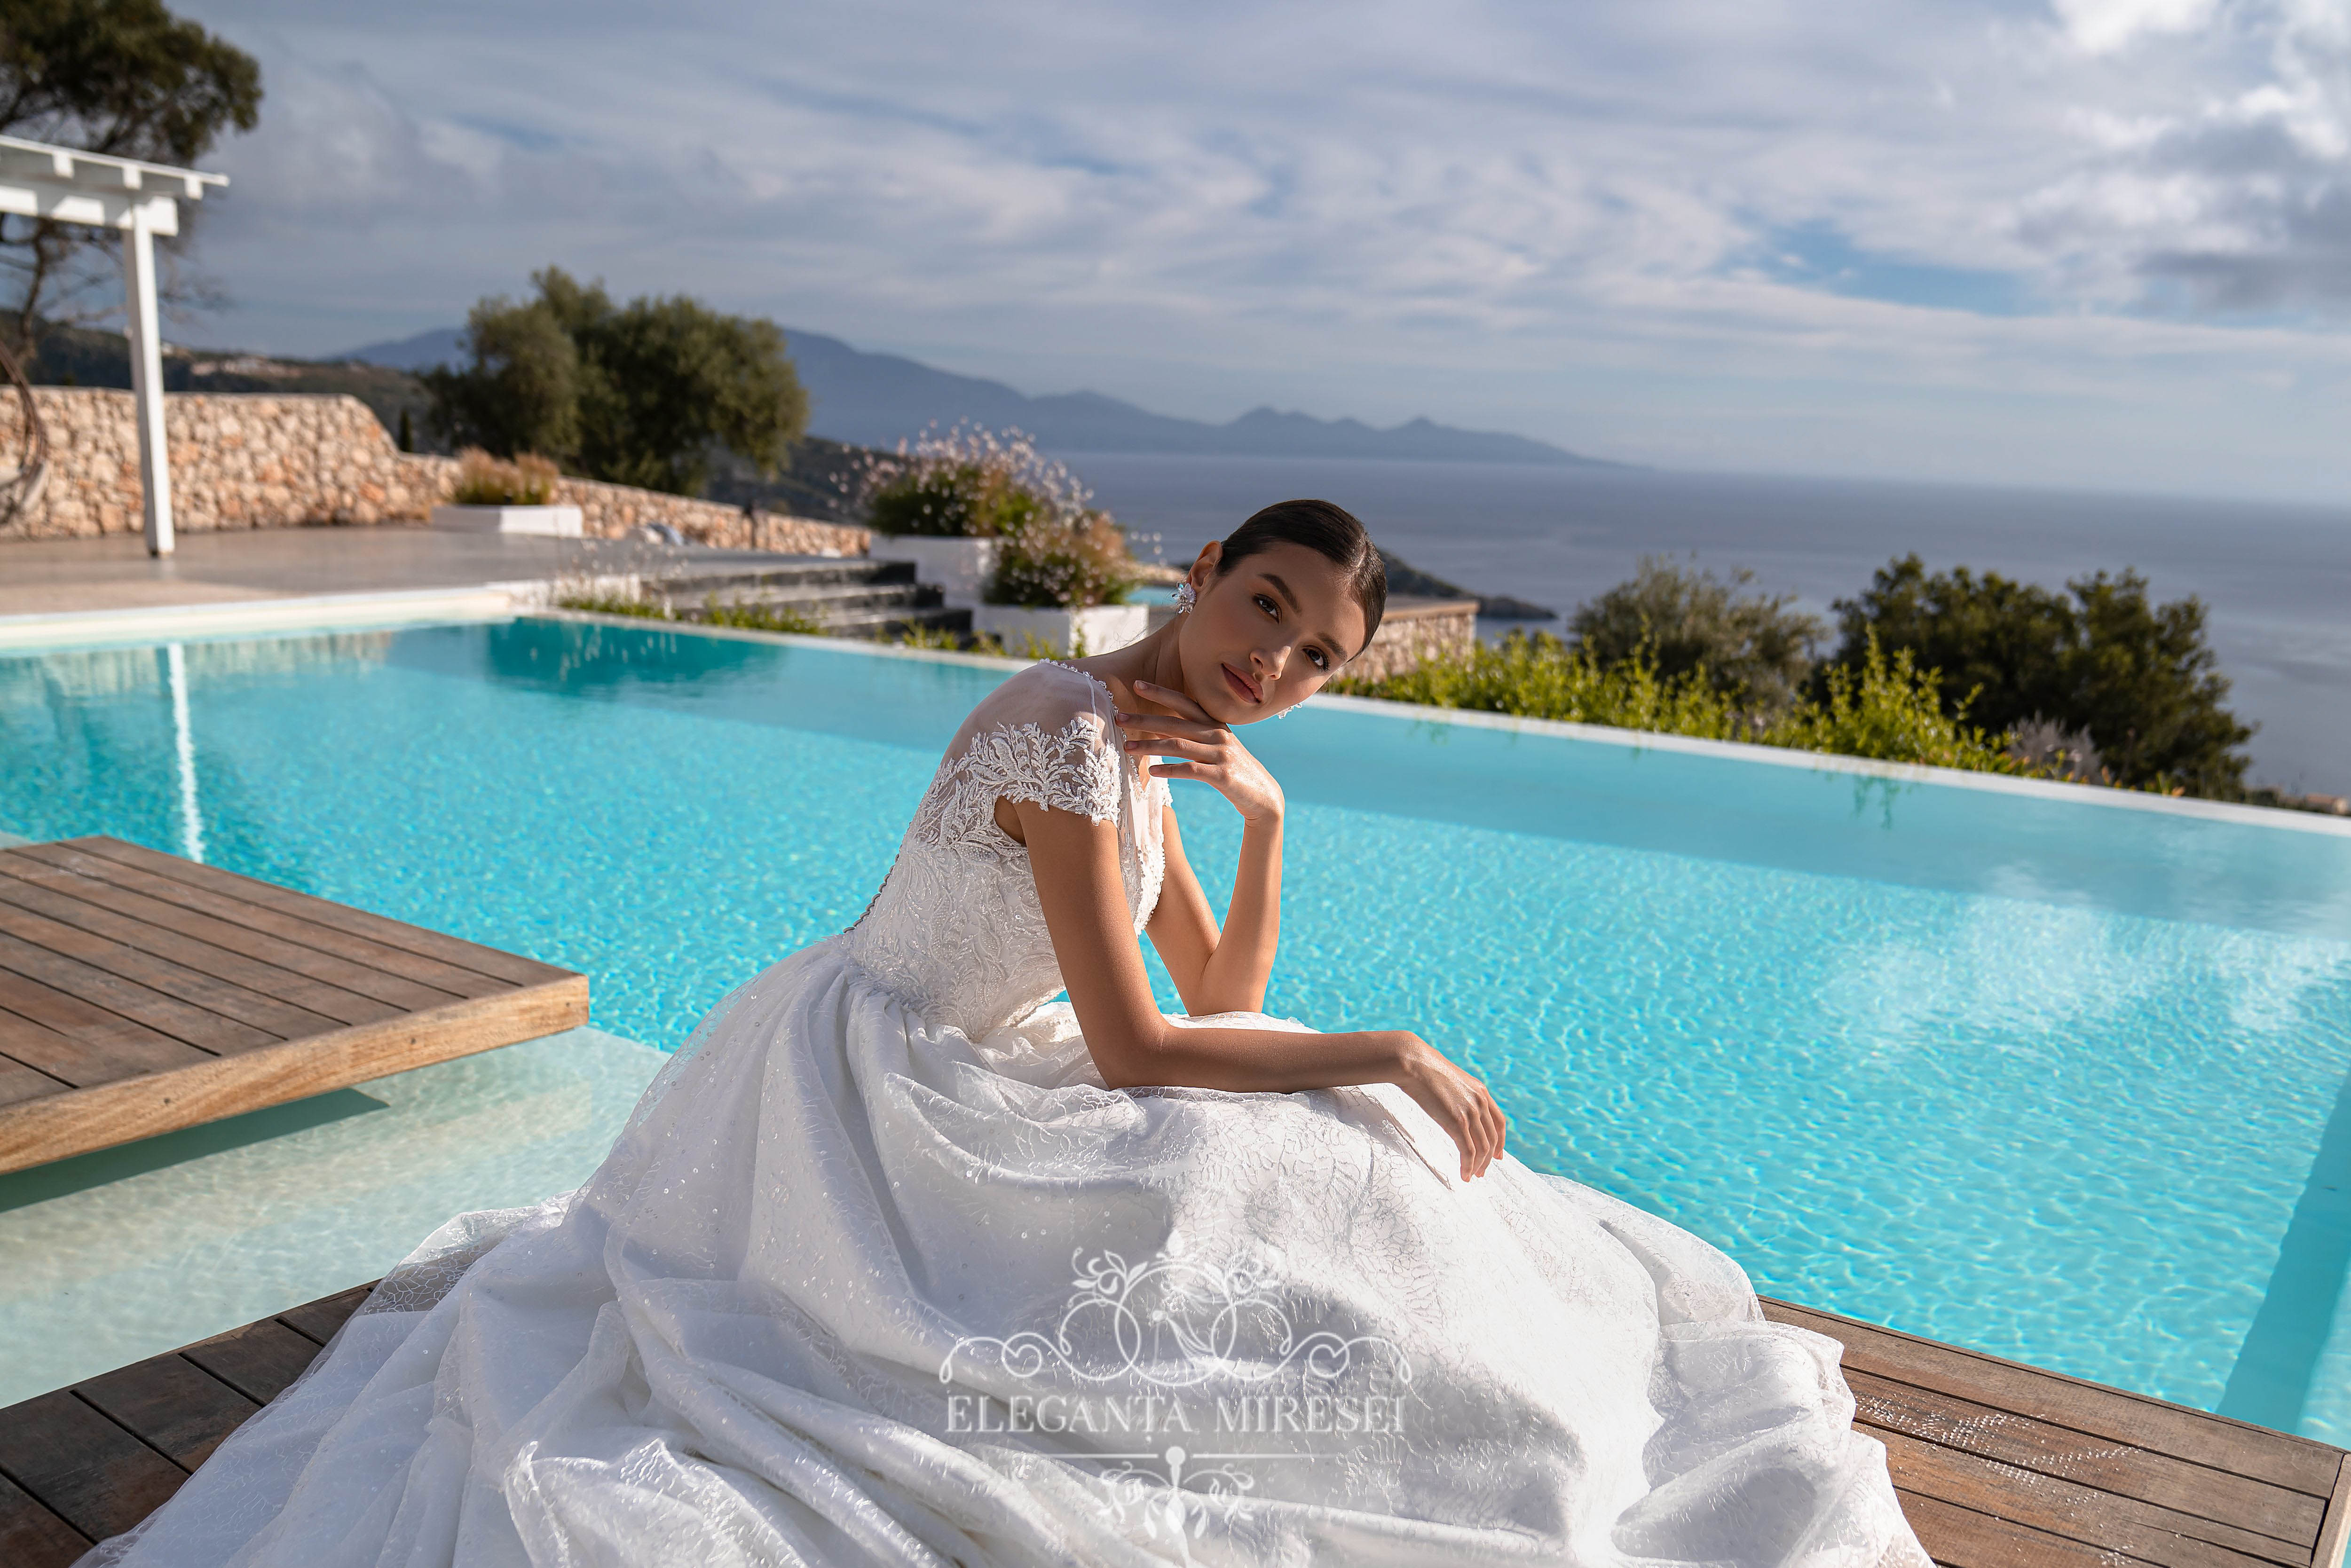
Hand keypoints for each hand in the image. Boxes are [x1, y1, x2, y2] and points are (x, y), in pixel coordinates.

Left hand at [1116, 679, 1285, 825]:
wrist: (1263, 796)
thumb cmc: (1233, 771)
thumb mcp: (1214, 747)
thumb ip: (1190, 735)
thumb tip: (1157, 727)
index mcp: (1214, 724)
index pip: (1184, 703)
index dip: (1160, 692)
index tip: (1137, 683)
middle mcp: (1218, 734)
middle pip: (1175, 723)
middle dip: (1144, 718)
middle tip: (1118, 717)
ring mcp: (1222, 754)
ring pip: (1178, 745)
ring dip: (1149, 745)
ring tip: (1126, 747)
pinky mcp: (1223, 775)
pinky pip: (1191, 769)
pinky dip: (1169, 770)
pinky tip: (1152, 772)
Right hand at [1391, 1034, 1507, 1180]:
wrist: (1414, 1063)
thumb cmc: (1424, 1070)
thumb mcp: (1450, 1081)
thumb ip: (1459, 1095)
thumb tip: (1452, 1105)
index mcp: (1481, 1091)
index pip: (1499, 1122)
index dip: (1500, 1141)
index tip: (1497, 1155)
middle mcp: (1480, 1102)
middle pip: (1492, 1138)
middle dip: (1489, 1158)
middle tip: (1482, 1172)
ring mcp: (1470, 1112)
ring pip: (1483, 1148)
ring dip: (1479, 1166)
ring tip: (1473, 1176)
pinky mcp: (1458, 1121)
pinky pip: (1468, 1151)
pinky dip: (1468, 1166)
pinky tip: (1464, 1175)